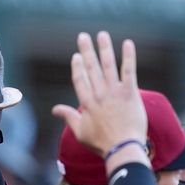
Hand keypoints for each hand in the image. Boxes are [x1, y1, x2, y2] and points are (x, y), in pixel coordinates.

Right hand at [52, 31, 146, 161]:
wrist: (123, 148)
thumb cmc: (101, 143)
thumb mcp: (80, 132)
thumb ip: (68, 117)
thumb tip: (54, 110)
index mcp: (87, 103)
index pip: (80, 79)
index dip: (77, 66)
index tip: (76, 56)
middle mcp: (99, 94)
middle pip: (91, 68)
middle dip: (87, 51)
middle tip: (83, 36)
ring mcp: (114, 92)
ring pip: (108, 65)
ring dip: (104, 48)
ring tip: (102, 35)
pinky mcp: (130, 93)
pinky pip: (129, 71)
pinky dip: (128, 57)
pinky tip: (128, 43)